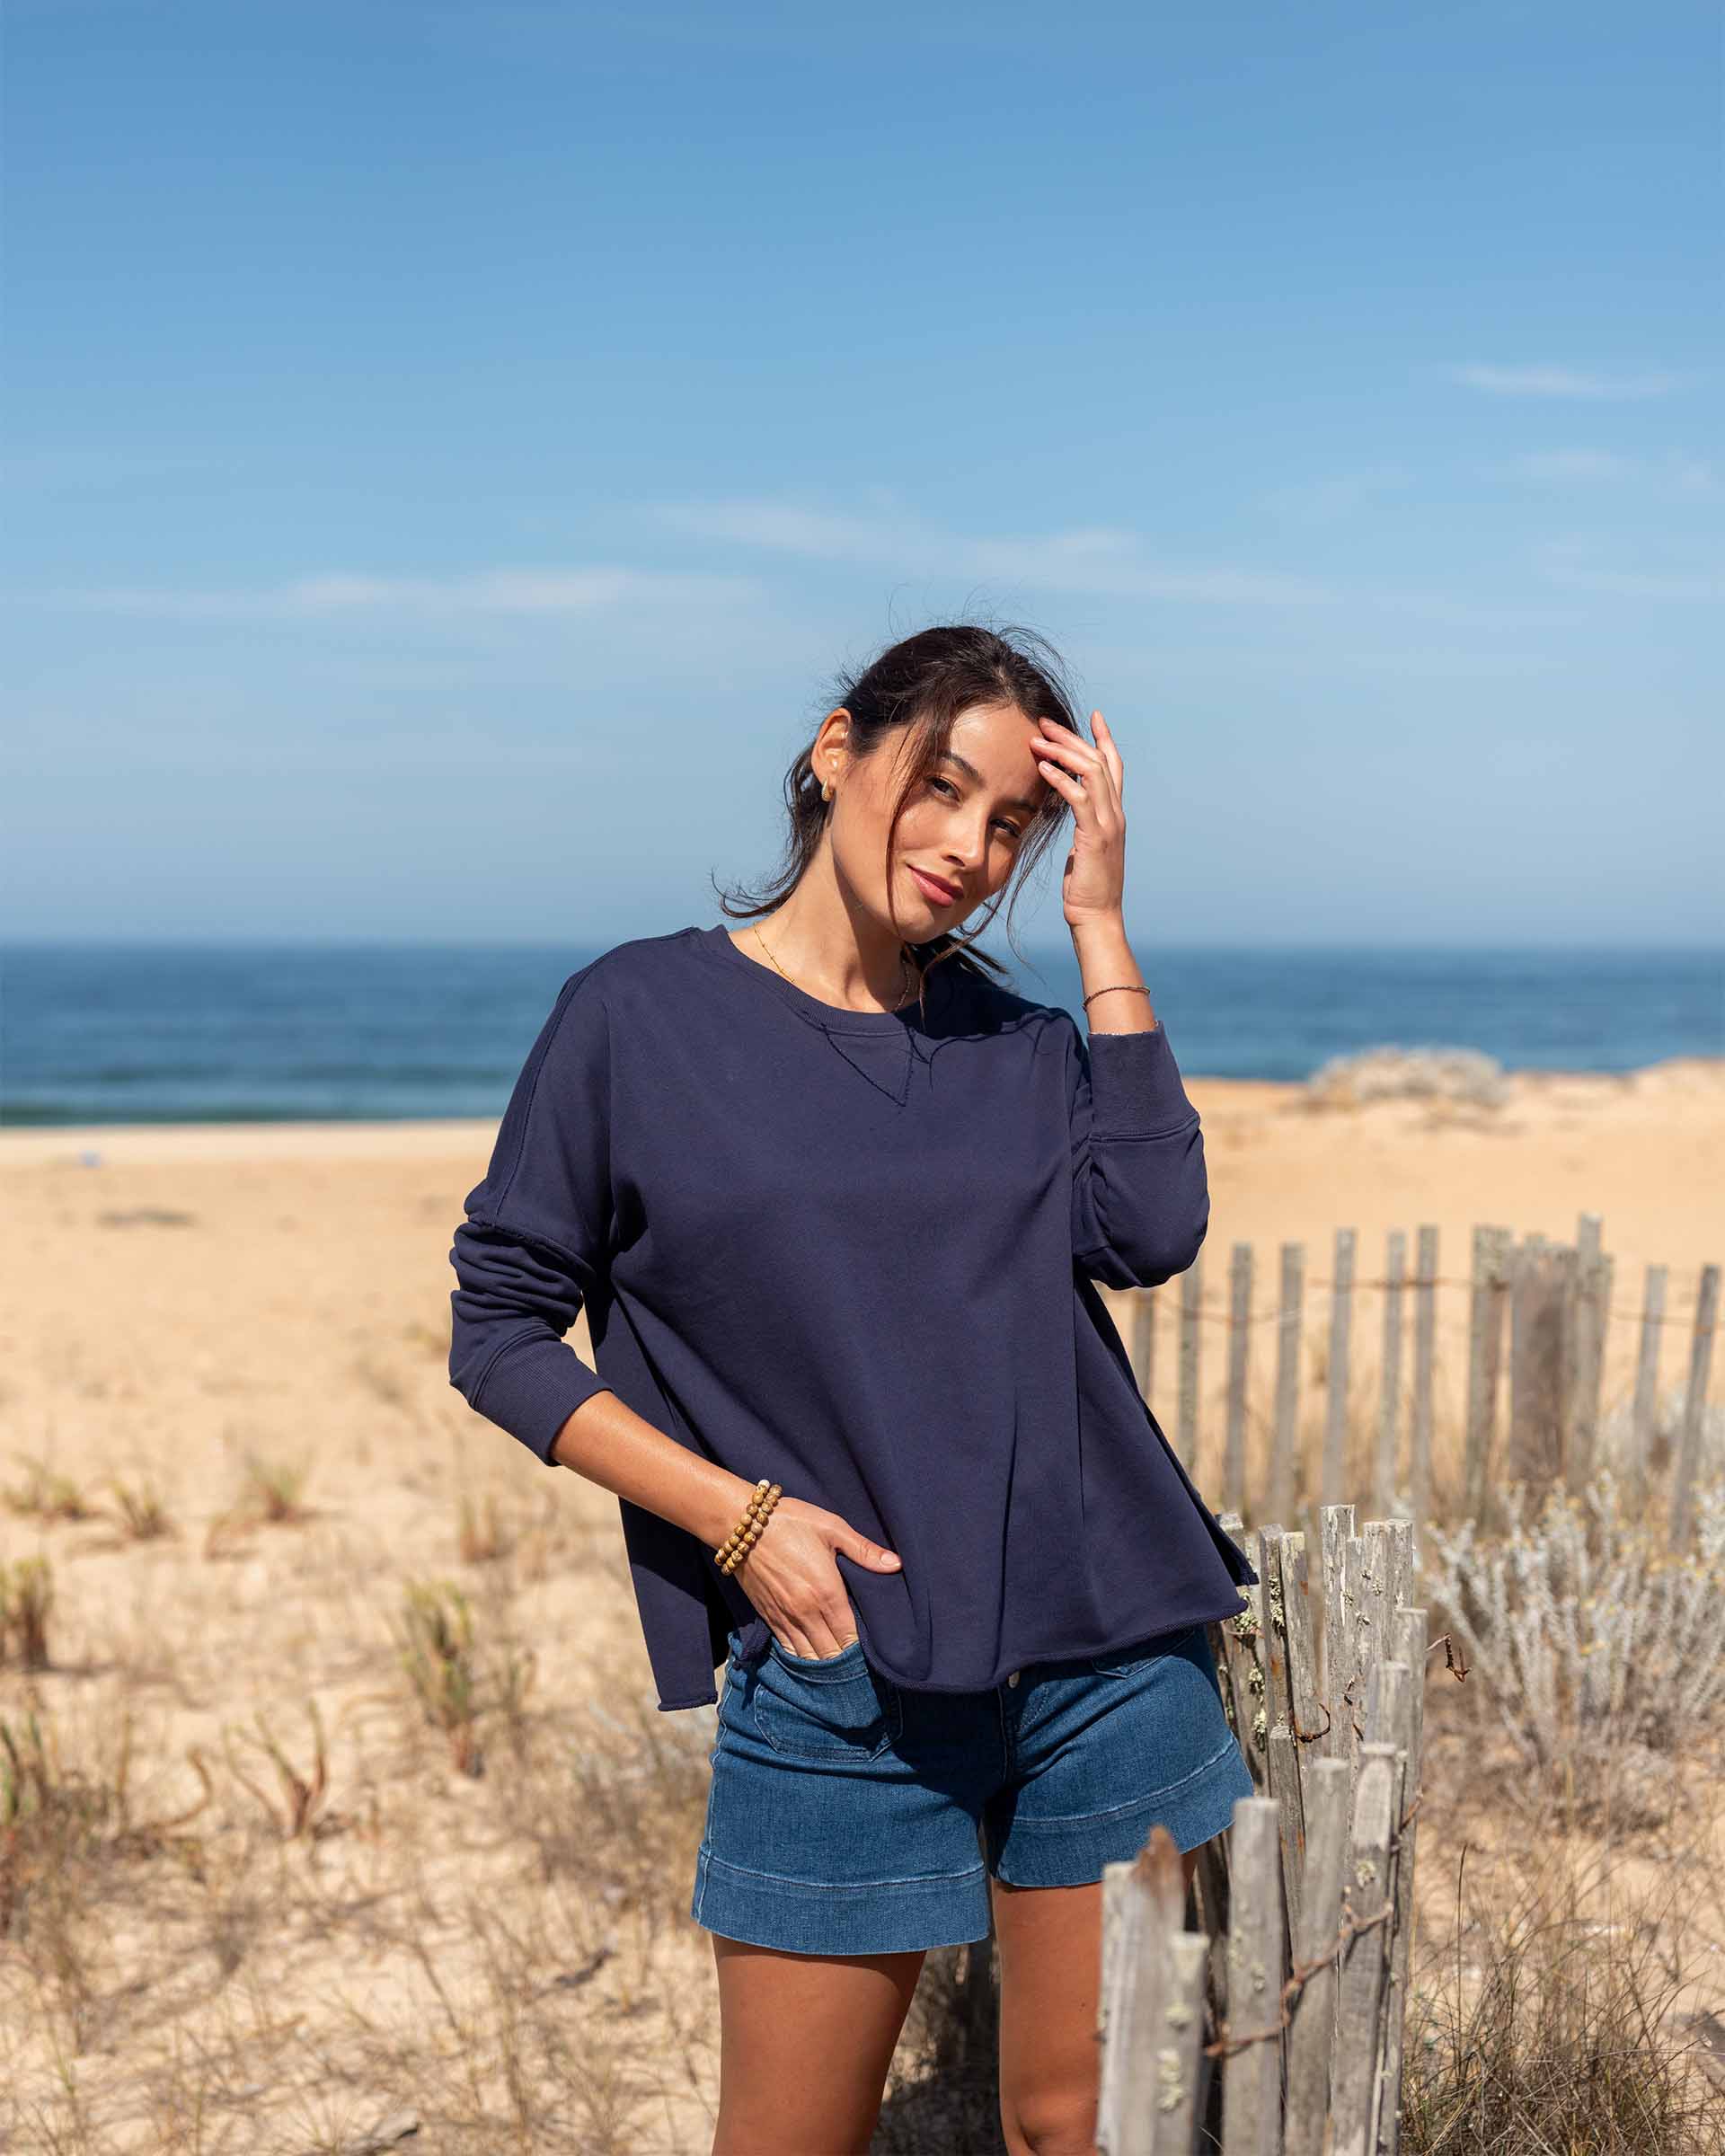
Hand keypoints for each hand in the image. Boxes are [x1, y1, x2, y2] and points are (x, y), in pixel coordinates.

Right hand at [732, 1494, 901, 1659]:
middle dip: (845, 1664)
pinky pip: (787, 1648)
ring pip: (807, 1657)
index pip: (850, 1637)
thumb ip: (864, 1550)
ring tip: (837, 1669)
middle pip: (830, 1654)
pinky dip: (800, 1657)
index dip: (862, 1651)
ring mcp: (784, 1617)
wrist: (742, 1523)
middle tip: (858, 1667)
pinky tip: (810, 1660)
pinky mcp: (767, 1616)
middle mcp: (806, 1611)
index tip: (873, 1656)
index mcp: (827, 1592)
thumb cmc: (792, 1521)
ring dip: (823, 1665)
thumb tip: (897, 1564)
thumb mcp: (832, 1527)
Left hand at [1032, 710, 1126, 930]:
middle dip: (1072, 738)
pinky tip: (1043, 768)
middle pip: (1099, 761)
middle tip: (1046, 723)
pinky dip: (1061, 779)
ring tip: (1038, 741)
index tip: (1094, 717)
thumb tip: (1073, 812)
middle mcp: (1116, 814)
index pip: (1114, 767)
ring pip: (1091, 772)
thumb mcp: (1086, 848)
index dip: (1104, 739)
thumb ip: (1084, 825)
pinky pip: (1079, 798)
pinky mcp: (1095, 837)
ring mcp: (1109, 824)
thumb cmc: (1087, 888)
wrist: (1098, 917)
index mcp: (1114, 815)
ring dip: (1063, 752)